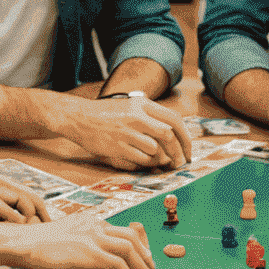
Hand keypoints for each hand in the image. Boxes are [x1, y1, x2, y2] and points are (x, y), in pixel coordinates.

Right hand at [0, 216, 157, 268]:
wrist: (23, 242)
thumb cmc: (38, 244)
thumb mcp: (67, 236)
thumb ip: (82, 241)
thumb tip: (92, 254)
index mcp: (92, 221)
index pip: (124, 231)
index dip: (140, 247)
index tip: (145, 261)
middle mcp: (96, 226)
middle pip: (133, 238)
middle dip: (146, 257)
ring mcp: (93, 238)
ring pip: (130, 251)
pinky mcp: (89, 254)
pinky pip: (119, 266)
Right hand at [59, 94, 190, 170]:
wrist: (80, 117)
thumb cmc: (107, 114)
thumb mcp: (131, 106)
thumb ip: (150, 117)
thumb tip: (173, 135)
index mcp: (143, 104)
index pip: (174, 119)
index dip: (186, 137)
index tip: (188, 149)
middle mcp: (137, 117)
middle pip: (168, 136)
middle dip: (178, 152)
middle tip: (180, 162)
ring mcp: (127, 132)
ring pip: (155, 149)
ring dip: (162, 160)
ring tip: (162, 163)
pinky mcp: (117, 147)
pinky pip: (141, 159)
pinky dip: (148, 164)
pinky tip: (147, 163)